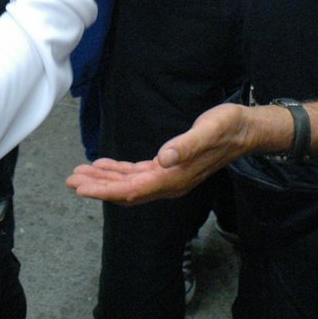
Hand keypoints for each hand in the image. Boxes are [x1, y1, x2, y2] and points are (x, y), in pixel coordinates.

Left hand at [68, 104, 257, 204]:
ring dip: (104, 180)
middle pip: (126, 191)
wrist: (246, 129)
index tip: (81, 187)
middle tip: (71, 180)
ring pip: (129, 184)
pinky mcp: (169, 167)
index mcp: (174, 178)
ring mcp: (169, 177)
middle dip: (97, 187)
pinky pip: (138, 174)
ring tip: (80, 173)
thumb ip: (186, 145)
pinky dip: (119, 171)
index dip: (105, 190)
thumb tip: (163, 159)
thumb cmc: (227, 127)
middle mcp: (169, 183)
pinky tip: (104, 165)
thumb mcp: (208, 131)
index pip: (132, 190)